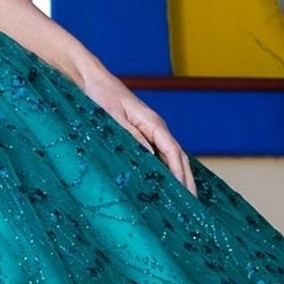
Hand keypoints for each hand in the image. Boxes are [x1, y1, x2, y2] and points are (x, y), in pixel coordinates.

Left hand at [78, 59, 197, 194]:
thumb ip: (131, 136)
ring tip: (184, 199)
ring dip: (179, 176)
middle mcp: (156, 127)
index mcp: (152, 122)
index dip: (180, 173)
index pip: (173, 151)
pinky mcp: (142, 133)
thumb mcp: (113, 117)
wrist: (91, 80)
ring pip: (170, 157)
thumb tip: (150, 155)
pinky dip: (166, 169)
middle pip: (177, 156)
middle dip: (186, 179)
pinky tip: (166, 183)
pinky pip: (158, 154)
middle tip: (191, 203)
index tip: (185, 192)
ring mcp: (150, 130)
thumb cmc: (100, 96)